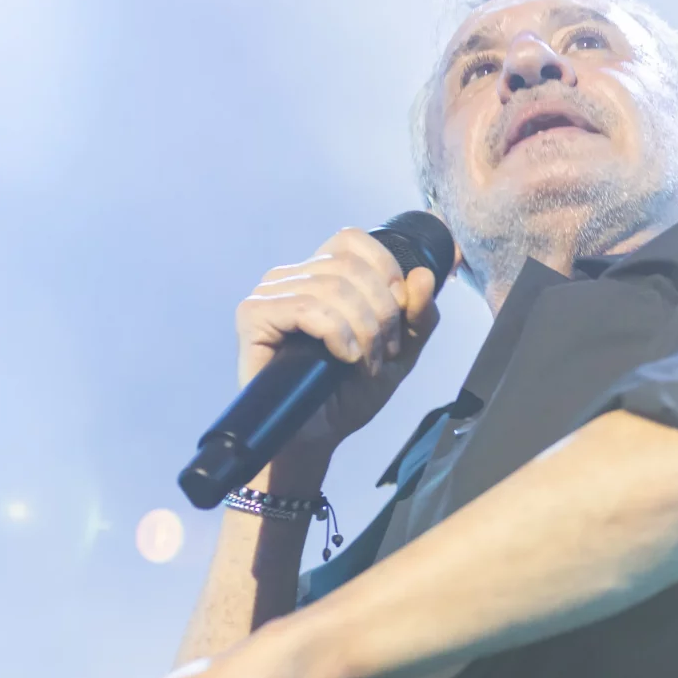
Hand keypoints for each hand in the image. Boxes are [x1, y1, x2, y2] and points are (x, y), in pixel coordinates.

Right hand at [237, 224, 442, 470]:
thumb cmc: (349, 394)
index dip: (386, 271)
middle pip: (350, 264)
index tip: (399, 316)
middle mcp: (293, 277)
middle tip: (384, 353)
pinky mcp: (253, 316)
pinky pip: (306, 306)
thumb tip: (424, 274)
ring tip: (365, 363)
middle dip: (382, 312)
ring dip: (363, 330)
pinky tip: (343, 357)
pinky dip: (337, 333)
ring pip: (332, 286)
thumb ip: (419, 315)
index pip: (354, 240)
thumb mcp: (400, 353)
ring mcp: (270, 294)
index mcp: (323, 274)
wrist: (317, 437)